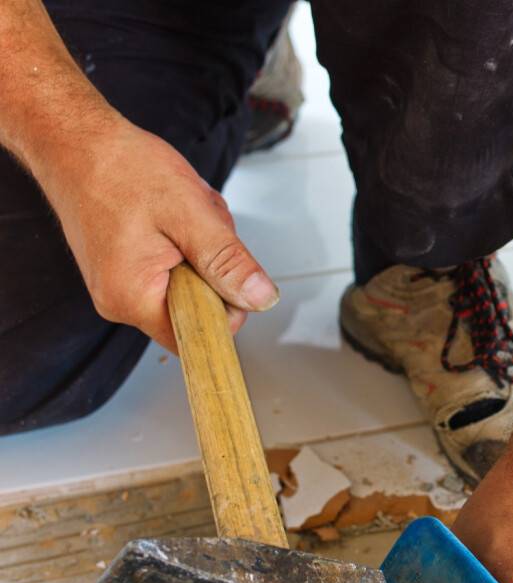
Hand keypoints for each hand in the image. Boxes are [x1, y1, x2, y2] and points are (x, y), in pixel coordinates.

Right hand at [40, 119, 276, 351]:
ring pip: (188, 281)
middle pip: (198, 305)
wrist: (73, 140)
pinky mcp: (121, 267)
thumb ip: (227, 262)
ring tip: (179, 210)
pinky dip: (183, 239)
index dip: (227, 305)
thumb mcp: (191, 215)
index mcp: (133, 299)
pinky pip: (171, 266)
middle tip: (197, 223)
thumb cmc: (121, 168)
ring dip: (199, 246)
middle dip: (213, 263)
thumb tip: (261, 299)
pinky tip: (171, 213)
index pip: (200, 335)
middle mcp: (120, 301)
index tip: (226, 264)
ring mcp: (118, 285)